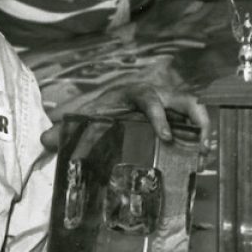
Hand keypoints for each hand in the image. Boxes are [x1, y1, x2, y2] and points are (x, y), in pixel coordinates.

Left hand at [40, 83, 211, 152]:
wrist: (103, 106)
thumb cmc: (96, 111)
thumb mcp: (81, 118)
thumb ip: (64, 128)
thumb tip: (44, 140)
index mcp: (132, 92)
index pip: (148, 98)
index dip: (159, 116)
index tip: (165, 136)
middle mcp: (155, 95)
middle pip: (182, 98)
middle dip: (195, 117)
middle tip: (201, 142)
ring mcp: (168, 106)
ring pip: (193, 108)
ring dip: (203, 128)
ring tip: (206, 152)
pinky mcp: (174, 118)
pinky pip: (192, 123)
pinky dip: (200, 137)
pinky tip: (200, 158)